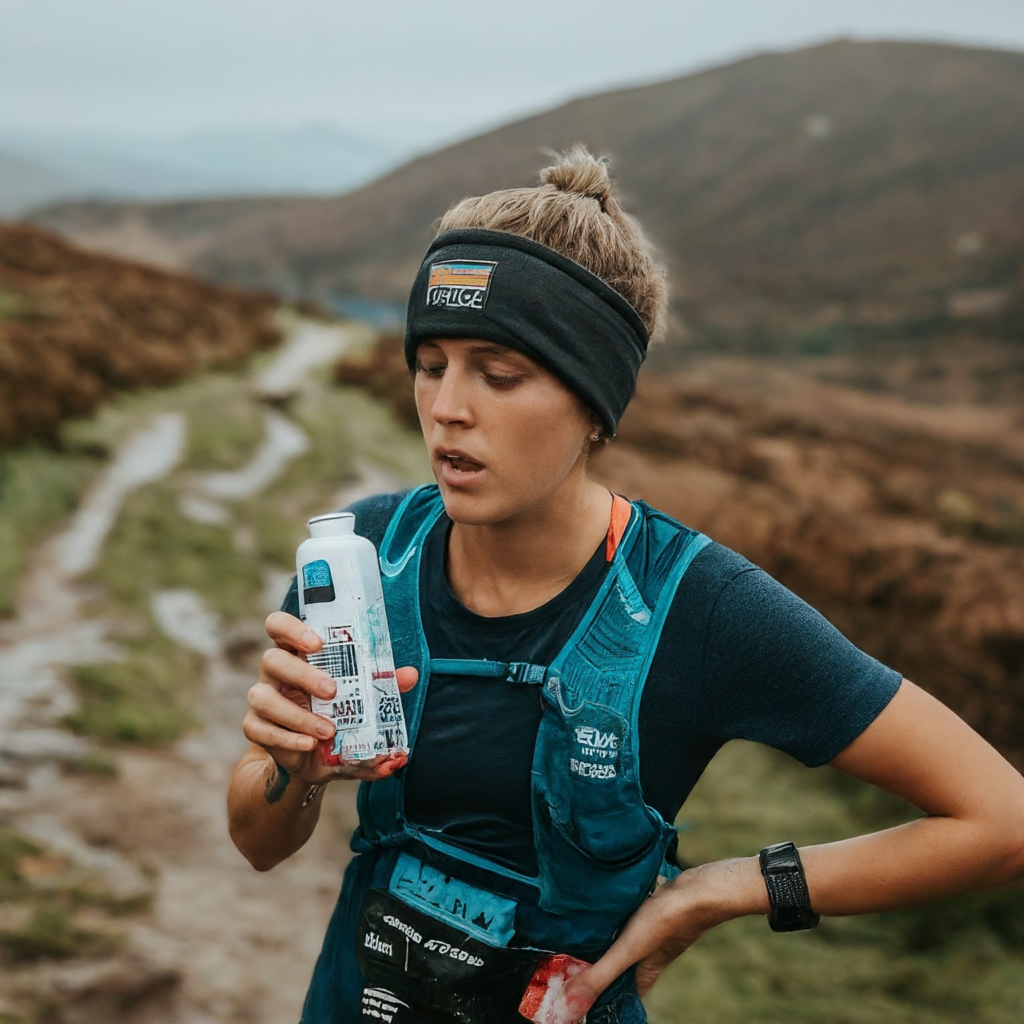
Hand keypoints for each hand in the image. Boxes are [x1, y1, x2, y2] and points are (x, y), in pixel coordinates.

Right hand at [243, 610, 417, 785]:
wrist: (314, 755)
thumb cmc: (337, 712)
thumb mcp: (360, 699)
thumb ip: (382, 685)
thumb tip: (411, 674)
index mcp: (296, 653)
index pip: (278, 626)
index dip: (291, 628)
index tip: (316, 643)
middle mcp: (274, 671)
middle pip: (272, 659)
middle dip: (303, 674)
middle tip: (332, 691)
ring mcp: (260, 699)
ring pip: (263, 698)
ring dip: (297, 715)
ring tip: (327, 730)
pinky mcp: (254, 727)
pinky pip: (260, 730)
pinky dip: (287, 738)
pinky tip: (309, 745)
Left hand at [564, 862, 744, 1012]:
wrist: (700, 889)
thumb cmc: (667, 921)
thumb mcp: (629, 949)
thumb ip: (601, 974)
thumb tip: (571, 1003)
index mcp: (645, 971)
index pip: (621, 989)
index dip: (602, 990)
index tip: (578, 983)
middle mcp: (651, 953)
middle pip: (623, 961)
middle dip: (601, 958)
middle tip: (574, 949)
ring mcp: (656, 928)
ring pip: (628, 935)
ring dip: (610, 931)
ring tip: (584, 922)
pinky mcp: (657, 906)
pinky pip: (634, 911)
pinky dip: (621, 908)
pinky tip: (606, 896)